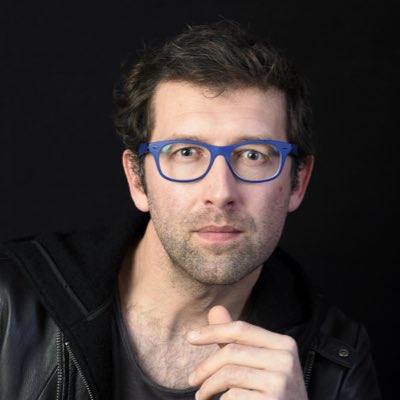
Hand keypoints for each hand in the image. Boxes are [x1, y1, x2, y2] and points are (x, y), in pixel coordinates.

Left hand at [187, 305, 307, 399]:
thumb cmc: (271, 392)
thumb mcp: (259, 362)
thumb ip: (237, 338)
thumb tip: (215, 309)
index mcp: (283, 344)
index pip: (241, 329)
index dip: (213, 331)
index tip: (190, 337)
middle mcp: (286, 359)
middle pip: (231, 352)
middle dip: (205, 366)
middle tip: (192, 380)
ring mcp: (281, 381)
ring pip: (229, 374)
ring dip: (208, 386)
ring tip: (201, 396)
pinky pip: (233, 396)